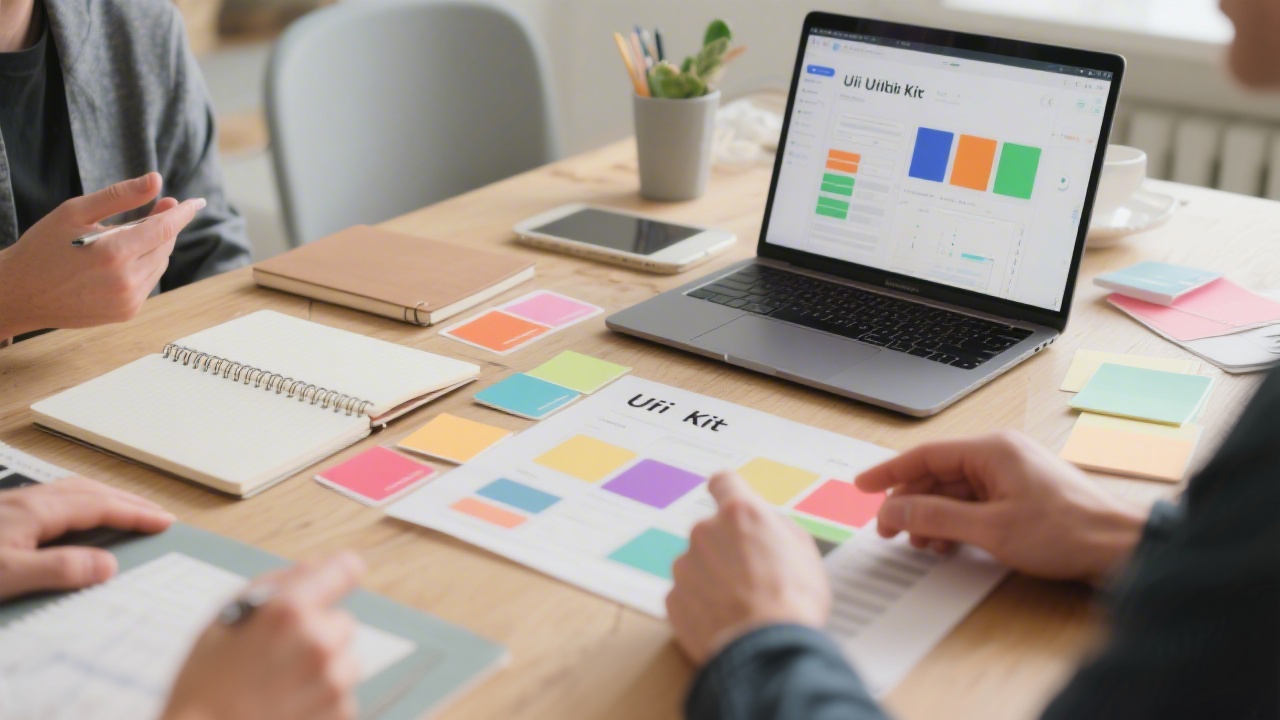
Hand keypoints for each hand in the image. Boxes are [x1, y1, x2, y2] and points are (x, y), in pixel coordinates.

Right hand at [0, 172, 204, 337]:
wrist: (20, 293)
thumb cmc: (44, 246)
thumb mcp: (76, 212)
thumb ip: (120, 196)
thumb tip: (156, 180)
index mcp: (113, 253)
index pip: (164, 229)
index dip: (182, 213)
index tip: (196, 201)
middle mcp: (126, 281)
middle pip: (164, 246)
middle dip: (166, 225)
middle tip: (161, 206)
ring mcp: (129, 301)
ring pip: (159, 264)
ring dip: (155, 246)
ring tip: (134, 231)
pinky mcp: (127, 313)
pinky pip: (148, 282)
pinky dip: (144, 265)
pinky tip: (123, 257)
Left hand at [0, 477, 174, 599]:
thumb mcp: (7, 575)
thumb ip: (58, 570)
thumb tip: (108, 566)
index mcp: (37, 511)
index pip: (99, 507)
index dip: (135, 513)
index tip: (165, 521)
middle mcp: (28, 499)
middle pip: (90, 491)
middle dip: (128, 501)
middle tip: (157, 514)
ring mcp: (13, 502)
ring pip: (71, 490)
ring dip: (105, 497)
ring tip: (126, 508)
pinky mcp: (3, 511)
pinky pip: (55, 496)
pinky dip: (82, 501)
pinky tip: (76, 514)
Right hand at [162, 553, 365, 719]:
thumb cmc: (204, 687)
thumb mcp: (225, 619)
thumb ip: (275, 585)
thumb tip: (315, 567)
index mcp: (289, 611)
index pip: (343, 569)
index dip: (339, 572)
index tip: (341, 575)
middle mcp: (319, 641)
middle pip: (341, 623)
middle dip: (317, 635)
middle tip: (279, 657)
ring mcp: (334, 680)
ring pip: (345, 660)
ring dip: (323, 669)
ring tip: (280, 687)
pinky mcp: (341, 712)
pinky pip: (342, 695)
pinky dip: (322, 701)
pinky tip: (287, 708)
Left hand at [666, 471, 830, 665]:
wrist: (768, 651)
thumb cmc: (793, 602)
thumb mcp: (803, 550)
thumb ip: (776, 527)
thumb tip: (765, 526)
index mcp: (740, 514)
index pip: (724, 483)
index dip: (727, 490)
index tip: (726, 496)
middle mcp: (705, 532)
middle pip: (712, 532)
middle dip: (727, 550)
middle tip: (752, 577)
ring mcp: (685, 566)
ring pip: (698, 565)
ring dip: (714, 579)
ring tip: (741, 606)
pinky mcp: (673, 599)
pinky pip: (687, 595)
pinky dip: (702, 605)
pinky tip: (725, 620)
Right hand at [856, 431, 1147, 583]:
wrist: (1119, 547)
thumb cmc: (1067, 531)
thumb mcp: (990, 528)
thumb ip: (936, 516)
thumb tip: (895, 508)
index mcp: (992, 450)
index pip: (925, 456)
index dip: (889, 473)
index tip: (863, 487)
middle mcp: (1000, 456)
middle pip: (938, 475)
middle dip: (910, 503)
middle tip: (888, 529)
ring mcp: (1012, 476)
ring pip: (955, 492)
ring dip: (933, 517)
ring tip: (919, 542)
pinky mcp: (1021, 497)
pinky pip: (975, 504)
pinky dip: (956, 523)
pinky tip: (947, 544)